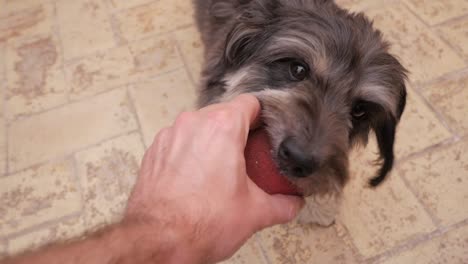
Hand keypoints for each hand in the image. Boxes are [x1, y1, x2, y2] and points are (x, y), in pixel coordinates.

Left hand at [124, 94, 303, 262]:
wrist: (158, 241)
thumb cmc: (200, 223)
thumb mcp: (255, 213)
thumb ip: (282, 204)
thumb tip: (292, 202)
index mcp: (222, 127)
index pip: (250, 103)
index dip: (262, 117)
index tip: (265, 134)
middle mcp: (193, 123)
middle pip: (224, 114)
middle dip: (238, 133)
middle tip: (247, 159)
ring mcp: (170, 135)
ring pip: (200, 127)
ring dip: (212, 142)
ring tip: (220, 170)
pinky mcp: (155, 150)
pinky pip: (179, 141)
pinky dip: (190, 152)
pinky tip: (196, 178)